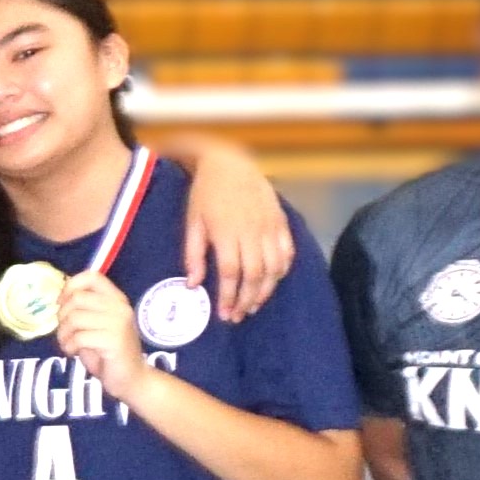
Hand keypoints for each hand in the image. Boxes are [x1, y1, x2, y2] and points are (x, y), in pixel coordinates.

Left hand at [51, 270, 155, 407]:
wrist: (131, 378)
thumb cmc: (107, 352)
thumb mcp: (93, 325)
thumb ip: (82, 309)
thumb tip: (59, 298)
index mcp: (116, 299)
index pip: (92, 276)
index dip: (70, 286)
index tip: (62, 303)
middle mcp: (120, 307)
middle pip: (77, 299)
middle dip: (62, 316)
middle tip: (65, 332)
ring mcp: (118, 323)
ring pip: (74, 318)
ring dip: (63, 334)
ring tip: (68, 344)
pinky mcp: (114, 341)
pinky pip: (79, 337)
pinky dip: (69, 346)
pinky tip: (74, 352)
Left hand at [181, 151, 295, 318]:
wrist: (230, 163)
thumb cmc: (205, 194)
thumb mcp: (192, 223)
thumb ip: (193, 255)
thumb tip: (193, 285)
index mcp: (226, 234)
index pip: (232, 274)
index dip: (229, 297)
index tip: (225, 314)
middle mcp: (251, 233)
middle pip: (255, 275)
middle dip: (247, 300)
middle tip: (239, 316)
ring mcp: (269, 227)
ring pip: (275, 267)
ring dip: (266, 290)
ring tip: (255, 304)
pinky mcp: (281, 221)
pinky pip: (287, 251)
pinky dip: (283, 270)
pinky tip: (273, 281)